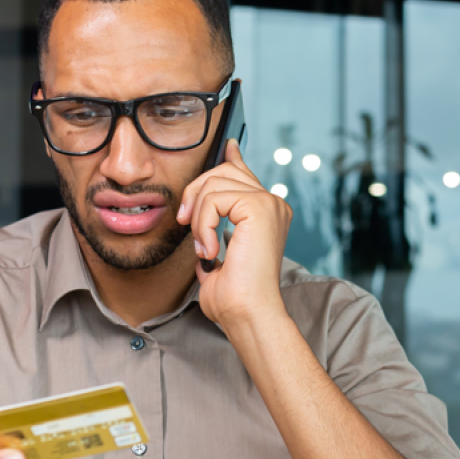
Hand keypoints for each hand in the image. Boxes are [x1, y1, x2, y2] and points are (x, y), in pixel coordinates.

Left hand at [176, 139, 292, 332]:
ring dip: (198, 216)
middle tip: (186, 223)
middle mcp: (274, 204)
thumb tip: (198, 213)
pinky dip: (203, 224)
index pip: (245, 175)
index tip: (227, 145)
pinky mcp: (259, 207)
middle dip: (195, 192)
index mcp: (268, 214)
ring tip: (204, 248)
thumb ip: (211, 231)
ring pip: (214, 183)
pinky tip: (210, 249)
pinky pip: (214, 198)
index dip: (232, 158)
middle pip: (223, 171)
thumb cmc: (234, 297)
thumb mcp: (216, 256)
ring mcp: (269, 203)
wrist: (247, 313)